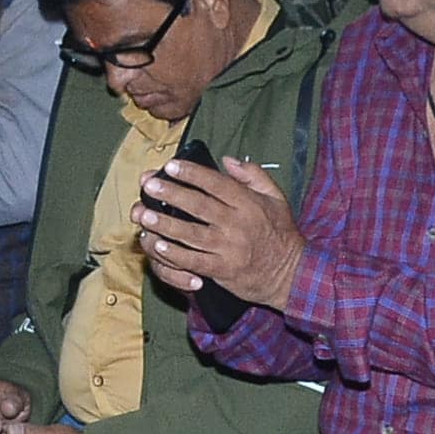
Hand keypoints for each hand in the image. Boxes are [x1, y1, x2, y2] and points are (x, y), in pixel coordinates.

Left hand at [136, 155, 302, 304]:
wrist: (290, 273)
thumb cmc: (280, 233)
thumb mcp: (276, 198)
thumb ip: (254, 175)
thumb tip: (228, 160)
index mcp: (248, 203)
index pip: (216, 183)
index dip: (191, 173)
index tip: (170, 165)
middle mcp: (237, 224)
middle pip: (198, 206)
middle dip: (171, 194)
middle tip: (148, 185)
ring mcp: (228, 248)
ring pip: (191, 234)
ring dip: (166, 224)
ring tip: (144, 215)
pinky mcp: (222, 269)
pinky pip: (194, 261)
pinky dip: (175, 254)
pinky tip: (158, 246)